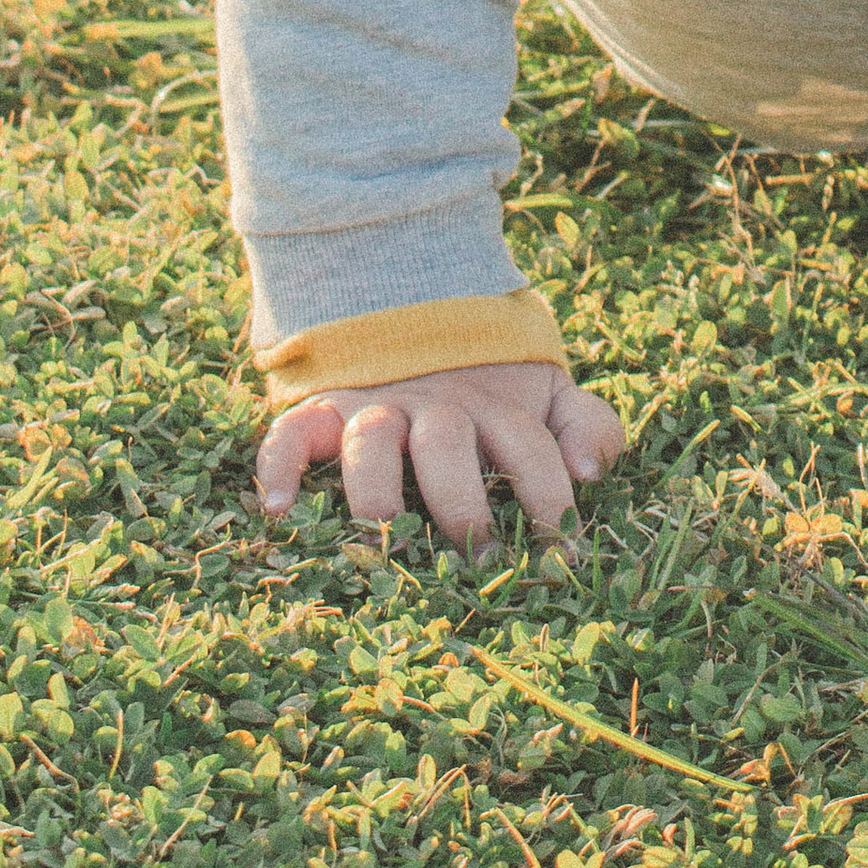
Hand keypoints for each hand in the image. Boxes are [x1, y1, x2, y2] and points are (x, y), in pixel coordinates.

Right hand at [255, 360, 626, 553]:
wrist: (419, 309)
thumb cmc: (496, 387)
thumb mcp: (550, 397)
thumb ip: (586, 426)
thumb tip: (589, 472)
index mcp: (495, 406)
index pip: (528, 447)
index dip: (549, 498)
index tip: (563, 556)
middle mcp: (434, 407)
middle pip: (447, 447)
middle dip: (463, 505)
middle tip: (477, 558)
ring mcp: (375, 408)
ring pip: (371, 441)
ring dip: (377, 493)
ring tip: (384, 543)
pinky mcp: (323, 411)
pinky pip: (291, 433)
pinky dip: (279, 466)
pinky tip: (278, 511)